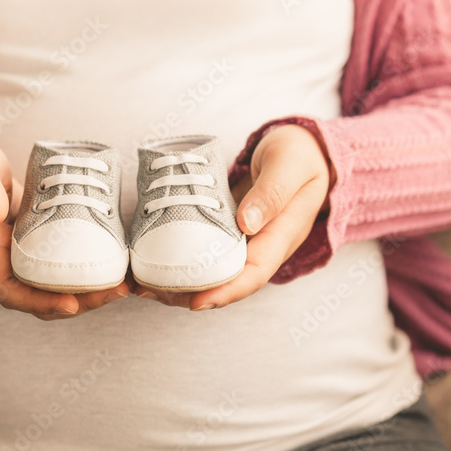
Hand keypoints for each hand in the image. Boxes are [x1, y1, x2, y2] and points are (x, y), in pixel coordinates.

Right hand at [0, 136, 129, 319]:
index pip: (11, 292)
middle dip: (78, 302)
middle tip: (115, 292)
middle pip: (40, 297)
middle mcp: (4, 260)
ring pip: (54, 285)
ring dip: (87, 290)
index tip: (70, 304)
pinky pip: (61, 265)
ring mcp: (21, 253)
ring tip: (121, 284)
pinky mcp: (37, 241)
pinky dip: (85, 269)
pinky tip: (112, 262)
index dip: (40, 304)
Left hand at [133, 124, 332, 309]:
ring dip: (181, 281)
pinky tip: (154, 258)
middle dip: (191, 293)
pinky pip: (207, 251)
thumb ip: (272, 192)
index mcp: (282, 235)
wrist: (306, 148)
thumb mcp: (290, 164)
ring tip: (144, 283)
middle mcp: (264, 245)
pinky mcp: (231, 230)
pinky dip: (182, 259)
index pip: (253, 274)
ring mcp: (247, 240)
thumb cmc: (301, 153)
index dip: (225, 291)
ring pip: (214, 271)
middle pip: (228, 282)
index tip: (195, 301)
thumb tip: (245, 224)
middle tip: (152, 292)